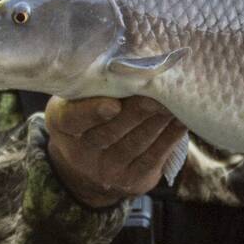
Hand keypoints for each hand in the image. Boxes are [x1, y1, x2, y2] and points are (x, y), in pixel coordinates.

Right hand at [45, 95, 186, 207]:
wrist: (88, 164)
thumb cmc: (88, 113)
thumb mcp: (78, 99)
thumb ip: (96, 86)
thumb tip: (134, 63)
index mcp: (61, 125)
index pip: (74, 118)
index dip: (93, 112)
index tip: (113, 104)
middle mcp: (80, 153)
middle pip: (112, 130)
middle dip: (139, 108)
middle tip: (161, 87)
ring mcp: (106, 170)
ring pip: (137, 142)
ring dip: (159, 119)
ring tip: (176, 98)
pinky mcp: (132, 180)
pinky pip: (154, 157)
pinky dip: (170, 136)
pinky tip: (181, 119)